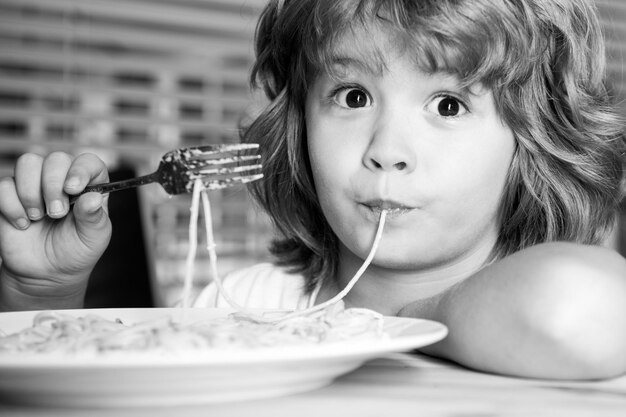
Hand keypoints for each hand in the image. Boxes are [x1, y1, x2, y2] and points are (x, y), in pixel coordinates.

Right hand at [0, 152, 111, 309]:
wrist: (47, 273)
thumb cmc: (75, 251)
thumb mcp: (93, 238)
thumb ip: (94, 217)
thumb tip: (93, 198)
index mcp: (89, 186)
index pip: (89, 162)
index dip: (81, 170)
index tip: (73, 188)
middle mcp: (63, 179)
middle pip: (56, 159)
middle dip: (53, 185)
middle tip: (56, 213)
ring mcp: (35, 185)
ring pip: (28, 163)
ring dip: (31, 191)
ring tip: (38, 217)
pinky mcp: (11, 195)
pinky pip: (4, 185)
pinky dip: (12, 205)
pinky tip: (24, 224)